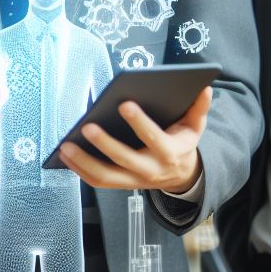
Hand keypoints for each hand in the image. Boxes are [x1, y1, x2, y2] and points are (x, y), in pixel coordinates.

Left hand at [59, 86, 211, 193]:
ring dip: (83, 162)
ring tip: (65, 145)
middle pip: (124, 160)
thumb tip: (205, 87)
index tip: (124, 103)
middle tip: (86, 126)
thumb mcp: (195, 127)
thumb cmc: (182, 144)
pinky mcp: (121, 184)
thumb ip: (199, 108)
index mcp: (169, 152)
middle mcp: (151, 169)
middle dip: (104, 144)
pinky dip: (79, 170)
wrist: (181, 176)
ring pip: (106, 176)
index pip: (153, 138)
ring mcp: (134, 180)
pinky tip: (65, 155)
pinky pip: (97, 181)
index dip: (140, 123)